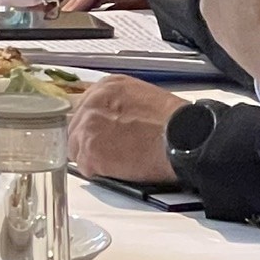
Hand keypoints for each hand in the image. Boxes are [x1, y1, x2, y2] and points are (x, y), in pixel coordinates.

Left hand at [66, 77, 187, 187]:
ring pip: (77, 148)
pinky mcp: (90, 150)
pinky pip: (86, 167)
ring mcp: (88, 127)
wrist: (184, 138)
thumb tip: (113, 121)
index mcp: (106, 87)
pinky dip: (100, 173)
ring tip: (118, 161)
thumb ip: (119, 106)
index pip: (84, 108)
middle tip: (111, 152)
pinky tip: (119, 169)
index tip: (100, 134)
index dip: (94, 126)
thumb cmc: (174, 123)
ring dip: (94, 158)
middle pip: (76, 128)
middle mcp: (92, 103)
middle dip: (90, 142)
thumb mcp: (142, 98)